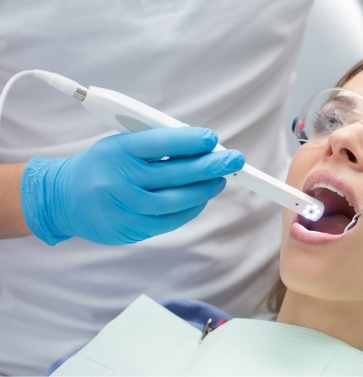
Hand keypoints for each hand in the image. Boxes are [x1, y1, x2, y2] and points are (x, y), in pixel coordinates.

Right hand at [21, 127, 244, 244]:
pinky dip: (190, 209)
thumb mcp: (120, 145)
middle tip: (234, 160)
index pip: (158, 142)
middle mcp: (119, 179)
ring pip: (176, 200)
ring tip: (221, 179)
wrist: (63, 199)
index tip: (212, 138)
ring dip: (204, 190)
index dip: (188, 141)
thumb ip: (155, 144)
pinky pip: (169, 221)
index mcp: (116, 151)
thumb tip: (199, 146)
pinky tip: (201, 198)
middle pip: (174, 173)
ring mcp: (124, 207)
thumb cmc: (101, 166)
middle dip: (210, 166)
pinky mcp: (130, 229)